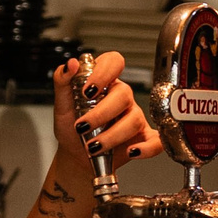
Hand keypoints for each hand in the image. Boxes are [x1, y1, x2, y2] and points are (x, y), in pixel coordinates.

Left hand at [56, 52, 158, 173]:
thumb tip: (70, 64)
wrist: (76, 155)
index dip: (103, 72)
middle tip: (82, 127)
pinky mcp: (143, 138)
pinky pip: (155, 141)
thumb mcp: (62, 105)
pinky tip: (132, 152)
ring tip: (93, 147)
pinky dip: (146, 148)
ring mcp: (134, 117)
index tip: (88, 91)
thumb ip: (62, 81)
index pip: (113, 62)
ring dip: (111, 136)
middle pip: (123, 95)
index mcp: (105, 83)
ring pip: (134, 120)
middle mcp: (122, 97)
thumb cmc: (71, 128)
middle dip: (101, 114)